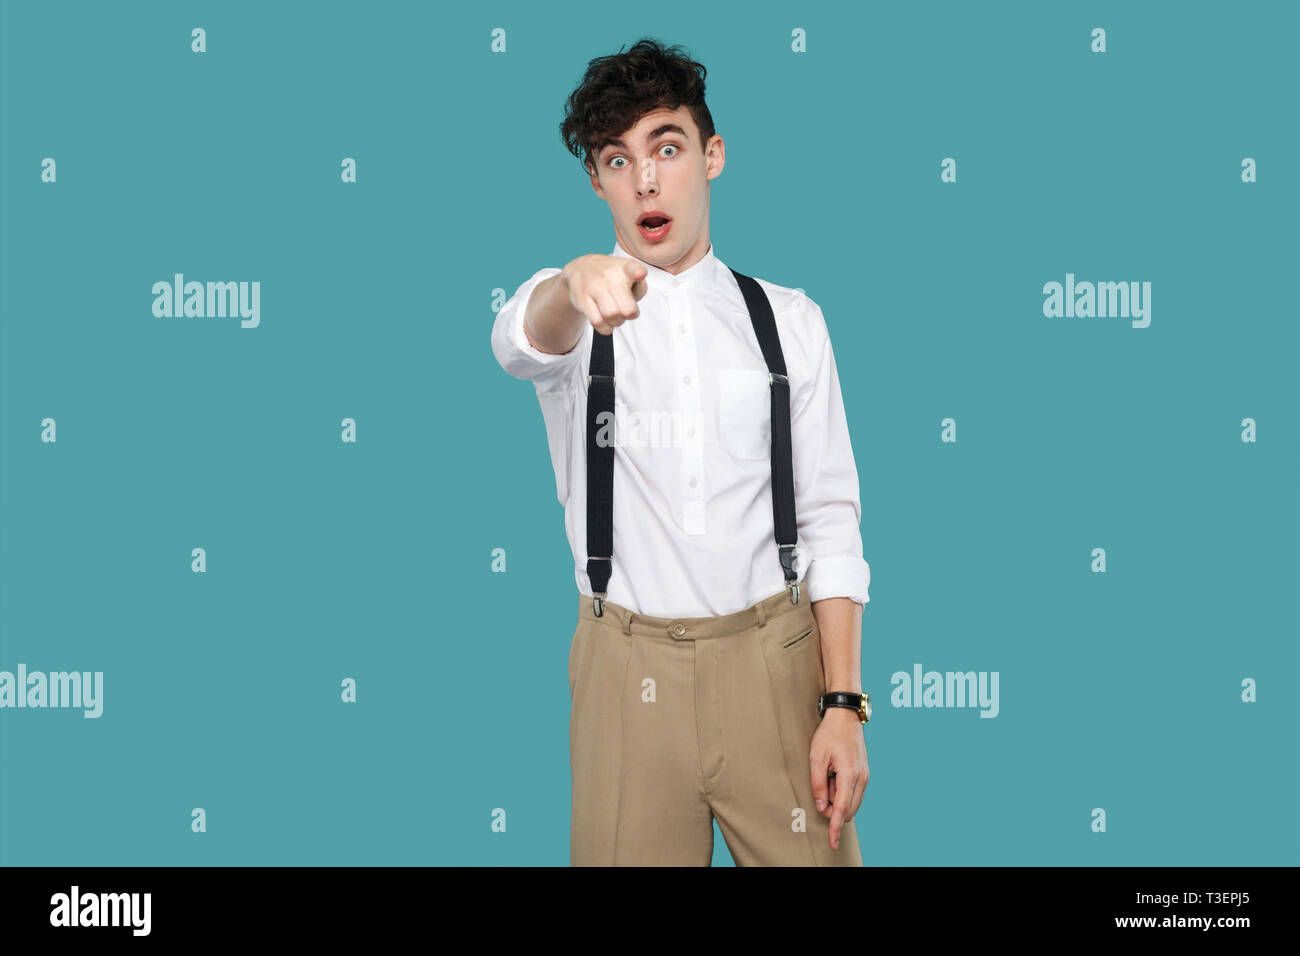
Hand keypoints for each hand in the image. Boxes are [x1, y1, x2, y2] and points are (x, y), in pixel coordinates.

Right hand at [561, 254, 648, 335]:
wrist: (581, 268)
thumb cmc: (612, 276)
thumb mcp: (629, 274)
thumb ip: (640, 288)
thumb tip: (633, 306)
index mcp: (625, 267)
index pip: (634, 268)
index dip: (638, 272)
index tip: (640, 274)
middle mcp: (609, 275)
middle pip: (627, 308)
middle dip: (630, 315)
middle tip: (626, 311)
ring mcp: (594, 286)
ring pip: (611, 316)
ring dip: (616, 322)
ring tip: (615, 315)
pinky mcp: (582, 299)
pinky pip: (598, 322)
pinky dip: (605, 327)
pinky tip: (605, 320)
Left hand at [809, 706, 868, 850]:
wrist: (845, 717)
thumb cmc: (829, 734)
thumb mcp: (816, 757)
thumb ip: (818, 784)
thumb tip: (822, 806)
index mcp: (849, 774)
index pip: (841, 809)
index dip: (835, 827)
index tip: (832, 842)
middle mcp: (861, 778)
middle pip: (847, 809)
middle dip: (832, 807)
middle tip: (821, 785)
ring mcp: (865, 776)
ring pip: (851, 802)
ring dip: (837, 798)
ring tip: (828, 774)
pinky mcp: (865, 774)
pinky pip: (854, 793)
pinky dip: (842, 791)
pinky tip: (835, 774)